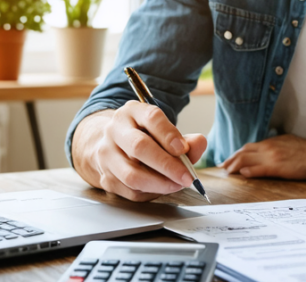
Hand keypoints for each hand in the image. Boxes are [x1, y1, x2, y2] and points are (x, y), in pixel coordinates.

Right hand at [71, 104, 206, 201]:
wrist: (112, 144)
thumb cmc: (144, 136)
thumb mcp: (163, 130)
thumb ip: (185, 139)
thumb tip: (199, 143)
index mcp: (132, 112)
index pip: (151, 118)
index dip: (169, 134)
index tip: (184, 149)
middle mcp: (115, 131)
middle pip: (139, 147)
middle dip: (167, 165)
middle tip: (187, 176)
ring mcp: (106, 155)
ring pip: (132, 174)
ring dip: (160, 183)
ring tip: (177, 184)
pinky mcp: (106, 177)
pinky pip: (130, 191)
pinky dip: (151, 193)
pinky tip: (162, 188)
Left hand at [222, 134, 305, 179]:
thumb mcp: (286, 143)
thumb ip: (273, 147)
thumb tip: (263, 152)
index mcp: (270, 142)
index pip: (247, 147)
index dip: (235, 154)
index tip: (228, 161)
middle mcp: (268, 147)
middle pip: (243, 152)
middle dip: (230, 160)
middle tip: (222, 167)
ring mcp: (272, 156)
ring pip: (247, 159)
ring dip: (235, 166)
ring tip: (228, 172)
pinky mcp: (278, 166)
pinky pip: (259, 169)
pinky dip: (249, 171)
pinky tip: (243, 174)